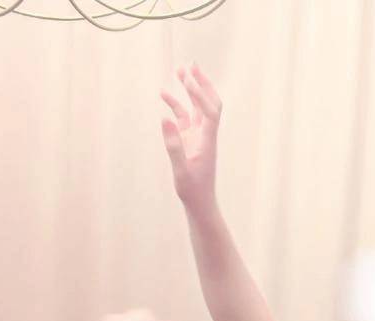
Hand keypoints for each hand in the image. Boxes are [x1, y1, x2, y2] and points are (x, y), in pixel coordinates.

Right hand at [160, 61, 221, 213]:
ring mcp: (198, 136)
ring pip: (196, 107)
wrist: (200, 202)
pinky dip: (176, 106)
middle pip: (208, 103)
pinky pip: (184, 118)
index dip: (201, 95)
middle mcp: (206, 135)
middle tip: (191, 65)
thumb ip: (174, 145)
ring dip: (190, 90)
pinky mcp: (190, 140)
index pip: (210, 111)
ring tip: (180, 71)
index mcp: (208, 140)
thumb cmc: (193, 190)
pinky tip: (164, 96)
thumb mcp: (181, 170)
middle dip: (202, 84)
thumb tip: (165, 119)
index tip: (188, 81)